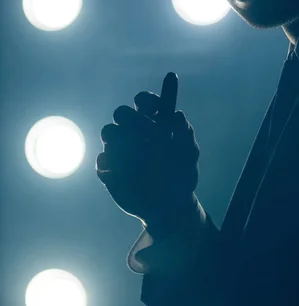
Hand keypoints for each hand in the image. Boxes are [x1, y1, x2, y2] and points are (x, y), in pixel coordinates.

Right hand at [96, 73, 199, 238]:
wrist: (170, 206)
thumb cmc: (182, 174)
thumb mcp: (189, 153)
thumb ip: (184, 134)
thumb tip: (178, 114)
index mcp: (153, 122)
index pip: (144, 101)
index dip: (146, 100)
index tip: (155, 107)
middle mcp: (132, 132)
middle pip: (121, 112)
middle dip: (132, 117)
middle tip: (150, 133)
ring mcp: (119, 150)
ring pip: (108, 131)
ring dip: (119, 137)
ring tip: (135, 152)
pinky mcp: (109, 170)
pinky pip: (102, 160)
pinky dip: (110, 163)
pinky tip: (122, 172)